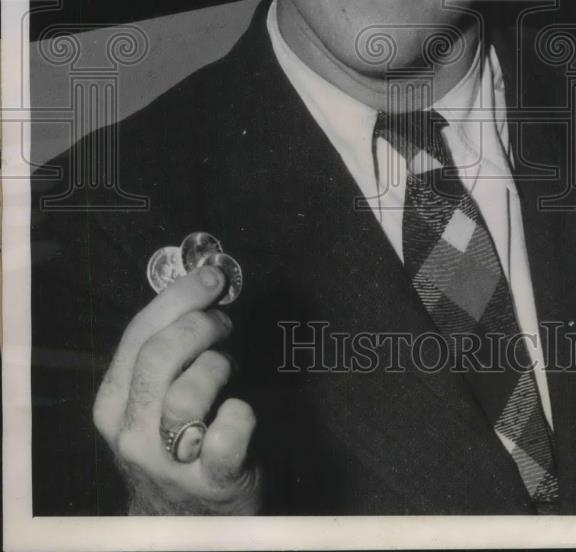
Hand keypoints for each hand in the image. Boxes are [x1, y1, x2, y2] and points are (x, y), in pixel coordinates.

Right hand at [93, 265, 260, 514]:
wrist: (187, 518)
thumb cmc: (177, 438)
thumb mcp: (154, 394)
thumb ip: (169, 344)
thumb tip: (203, 282)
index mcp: (113, 404)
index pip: (136, 335)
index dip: (178, 298)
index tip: (211, 278)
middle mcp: (132, 434)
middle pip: (158, 357)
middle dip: (200, 326)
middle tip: (224, 324)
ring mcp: (168, 463)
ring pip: (187, 396)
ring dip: (218, 369)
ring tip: (228, 372)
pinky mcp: (211, 482)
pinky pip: (226, 435)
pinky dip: (241, 415)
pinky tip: (240, 410)